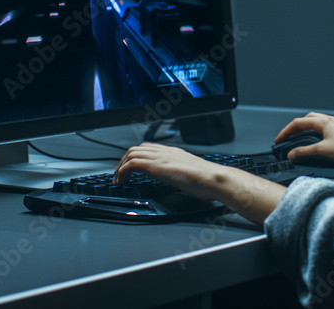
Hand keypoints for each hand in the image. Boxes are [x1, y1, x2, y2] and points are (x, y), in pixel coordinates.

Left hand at [113, 143, 286, 224]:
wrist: (215, 179)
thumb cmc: (209, 182)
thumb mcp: (192, 176)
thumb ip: (183, 176)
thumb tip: (182, 185)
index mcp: (175, 153)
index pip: (149, 149)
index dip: (136, 158)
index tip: (130, 170)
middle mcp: (167, 152)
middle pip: (137, 148)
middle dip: (124, 161)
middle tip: (119, 175)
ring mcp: (161, 157)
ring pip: (132, 153)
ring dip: (120, 166)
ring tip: (117, 180)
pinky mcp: (157, 166)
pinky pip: (132, 164)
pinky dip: (122, 171)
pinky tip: (122, 182)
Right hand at [275, 112, 333, 164]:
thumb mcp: (323, 152)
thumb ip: (304, 152)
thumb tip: (292, 154)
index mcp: (323, 122)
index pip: (298, 123)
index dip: (286, 132)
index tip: (279, 140)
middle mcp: (330, 120)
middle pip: (307, 120)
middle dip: (295, 128)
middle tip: (288, 139)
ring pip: (317, 123)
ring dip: (306, 130)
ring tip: (300, 140)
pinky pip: (325, 127)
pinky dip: (316, 133)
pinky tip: (318, 142)